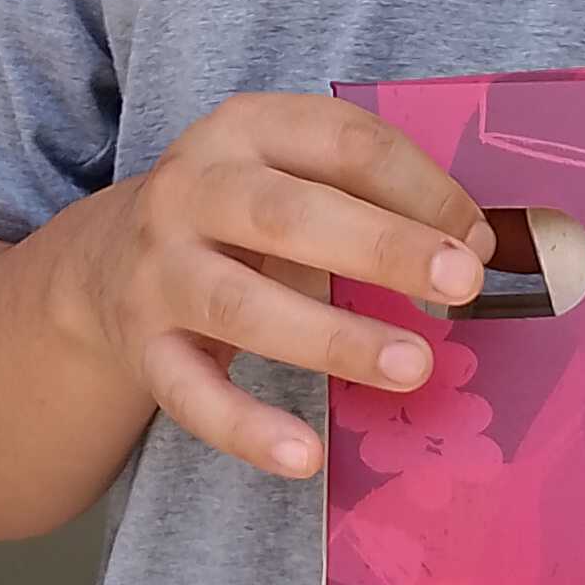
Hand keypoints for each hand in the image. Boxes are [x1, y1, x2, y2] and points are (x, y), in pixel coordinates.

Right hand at [56, 92, 492, 480]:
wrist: (107, 263)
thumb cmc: (241, 216)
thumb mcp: (295, 175)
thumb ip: (376, 196)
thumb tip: (475, 244)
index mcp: (245, 128)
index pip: (341, 142)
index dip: (418, 186)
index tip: (478, 237)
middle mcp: (191, 190)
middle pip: (287, 216)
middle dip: (382, 248)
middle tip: (463, 284)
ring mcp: (159, 270)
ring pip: (242, 306)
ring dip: (332, 339)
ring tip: (415, 367)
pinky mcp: (143, 348)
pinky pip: (192, 395)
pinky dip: (247, 428)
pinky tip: (306, 456)